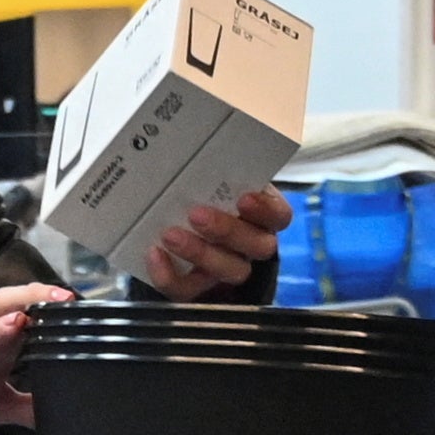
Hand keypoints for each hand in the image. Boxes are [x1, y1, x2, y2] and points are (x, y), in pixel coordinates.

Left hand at [139, 185, 288, 301]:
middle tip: (196, 214)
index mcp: (261, 216)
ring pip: (230, 271)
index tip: (244, 198)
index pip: (279, 216)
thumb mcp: (212, 182)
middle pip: (258, 247)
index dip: (266, 210)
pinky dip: (169, 275)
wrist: (175, 226)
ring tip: (170, 235)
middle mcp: (252, 246)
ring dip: (200, 253)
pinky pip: (189, 290)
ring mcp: (228, 270)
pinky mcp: (200, 289)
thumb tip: (192, 144)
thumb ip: (213, 173)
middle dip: (227, 230)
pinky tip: (154, 255)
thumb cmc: (201, 196)